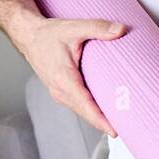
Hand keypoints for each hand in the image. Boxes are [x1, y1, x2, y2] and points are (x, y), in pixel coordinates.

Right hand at [11, 14, 125, 137]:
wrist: (30, 36)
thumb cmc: (49, 34)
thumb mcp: (74, 27)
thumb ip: (98, 28)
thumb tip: (120, 30)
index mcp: (63, 79)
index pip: (85, 104)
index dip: (100, 119)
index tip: (114, 130)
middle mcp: (60, 90)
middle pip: (85, 113)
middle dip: (104, 123)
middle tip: (128, 128)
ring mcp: (59, 92)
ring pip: (82, 110)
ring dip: (99, 118)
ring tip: (121, 123)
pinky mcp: (61, 90)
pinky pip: (79, 104)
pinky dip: (91, 110)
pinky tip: (105, 110)